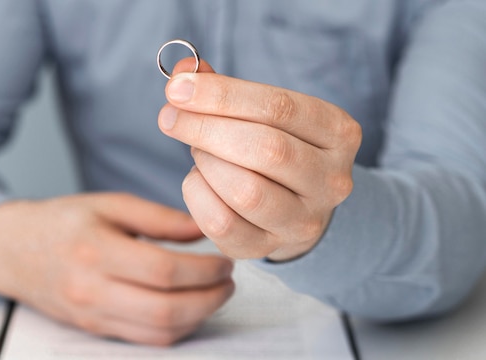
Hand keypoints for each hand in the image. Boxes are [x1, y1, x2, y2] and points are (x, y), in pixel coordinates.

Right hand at [0, 193, 233, 345]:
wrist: (13, 251)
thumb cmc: (63, 221)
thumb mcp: (109, 204)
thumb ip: (159, 217)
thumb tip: (202, 230)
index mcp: (96, 250)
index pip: (163, 270)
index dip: (204, 269)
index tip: (224, 260)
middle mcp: (92, 290)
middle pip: (165, 309)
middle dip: (210, 298)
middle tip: (228, 281)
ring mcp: (93, 315)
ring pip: (158, 332)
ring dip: (198, 317)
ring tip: (215, 294)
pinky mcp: (95, 330)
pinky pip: (144, 340)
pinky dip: (176, 329)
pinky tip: (189, 309)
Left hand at [158, 59, 361, 260]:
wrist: (298, 206)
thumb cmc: (276, 147)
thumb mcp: (264, 113)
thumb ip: (226, 91)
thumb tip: (182, 76)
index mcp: (339, 133)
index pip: (279, 107)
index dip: (222, 95)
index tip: (177, 89)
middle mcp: (332, 180)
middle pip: (265, 148)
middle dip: (206, 128)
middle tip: (170, 118)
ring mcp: (305, 220)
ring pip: (245, 191)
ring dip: (206, 163)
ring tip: (198, 151)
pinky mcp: (270, 247)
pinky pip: (222, 223)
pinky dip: (198, 195)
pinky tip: (199, 180)